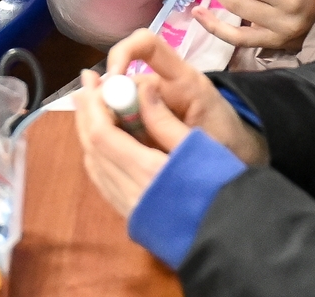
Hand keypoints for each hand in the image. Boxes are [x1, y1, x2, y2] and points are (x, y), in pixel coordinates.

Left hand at [71, 30, 267, 219]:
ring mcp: (128, 207)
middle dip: (86, 114)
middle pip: (92, 147)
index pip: (102, 134)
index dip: (93, 104)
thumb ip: (165, 120)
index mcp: (146, 171)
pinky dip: (97, 155)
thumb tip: (144, 88)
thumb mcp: (198, 147)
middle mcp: (129, 191)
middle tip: (86, 85)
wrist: (228, 235)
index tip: (93, 79)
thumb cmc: (219, 186)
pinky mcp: (131, 216)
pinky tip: (102, 141)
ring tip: (91, 107)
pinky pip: (103, 180)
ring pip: (94, 165)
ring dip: (88, 133)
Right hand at [109, 29, 267, 163]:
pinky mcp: (146, 118)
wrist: (240, 156)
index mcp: (182, 79)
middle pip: (122, 78)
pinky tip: (118, 152)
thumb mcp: (201, 135)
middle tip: (100, 132)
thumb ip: (167, 121)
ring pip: (117, 101)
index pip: (147, 44)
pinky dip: (115, 132)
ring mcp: (152, 101)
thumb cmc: (226, 142)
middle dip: (105, 101)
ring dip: (108, 120)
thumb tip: (133, 93)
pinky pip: (121, 118)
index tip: (111, 79)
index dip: (123, 52)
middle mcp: (162, 83)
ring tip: (112, 149)